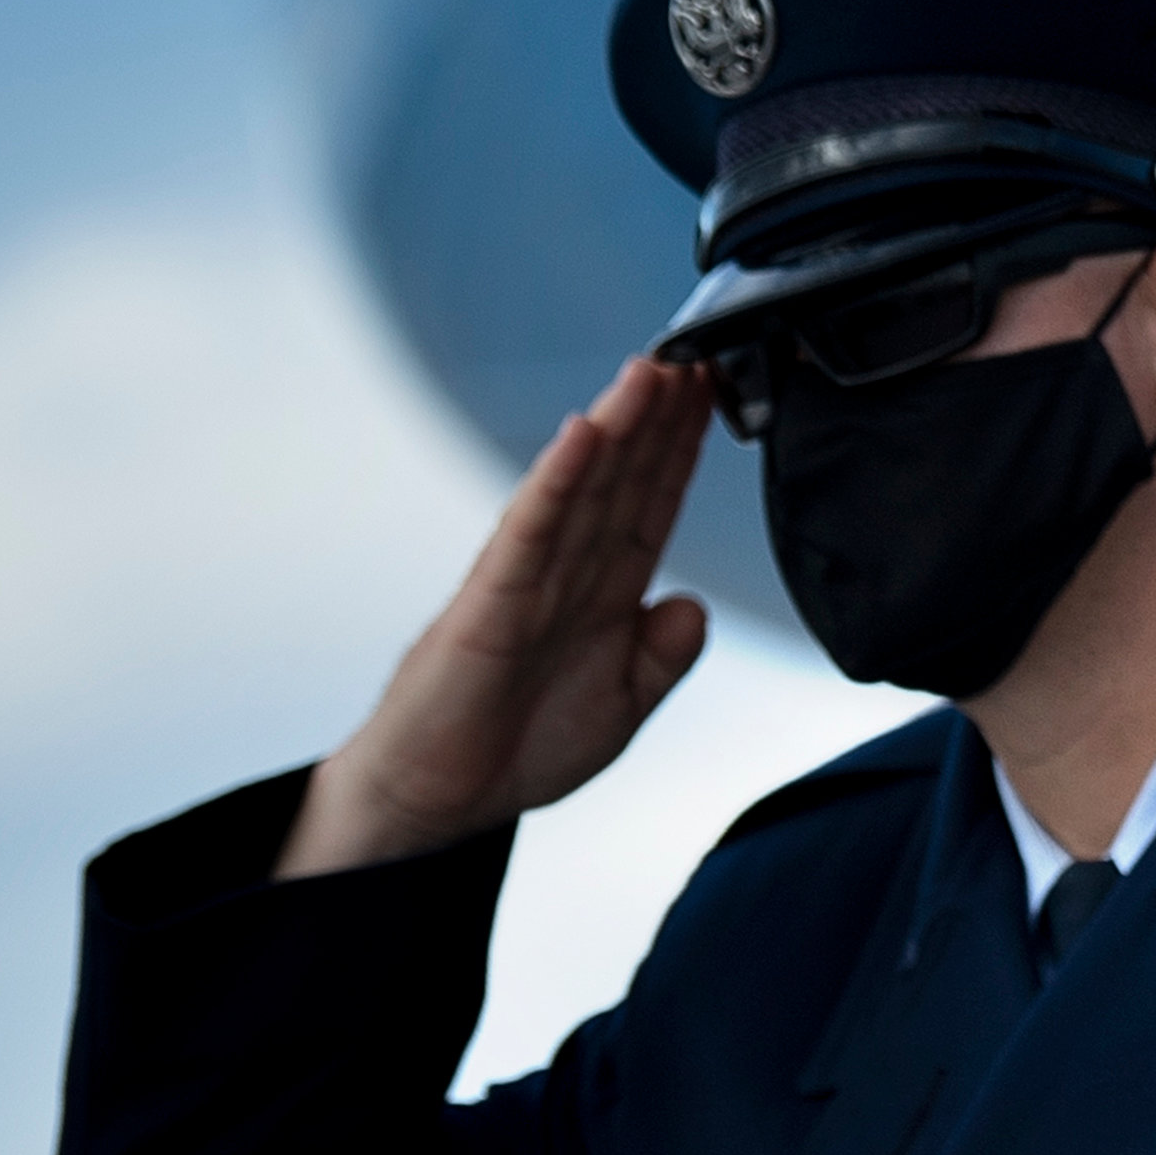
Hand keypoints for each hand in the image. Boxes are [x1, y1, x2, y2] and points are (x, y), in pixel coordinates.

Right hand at [276, 354, 716, 877]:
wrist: (441, 801)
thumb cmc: (517, 747)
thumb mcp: (622, 705)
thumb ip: (662, 657)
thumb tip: (693, 605)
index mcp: (599, 594)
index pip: (649, 503)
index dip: (682, 450)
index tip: (714, 394)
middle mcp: (565, 573)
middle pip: (620, 480)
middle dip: (658, 419)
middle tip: (694, 353)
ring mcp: (525, 581)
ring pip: (579, 490)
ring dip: (616, 429)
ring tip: (649, 371)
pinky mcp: (489, 604)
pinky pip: (528, 533)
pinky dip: (555, 483)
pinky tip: (581, 437)